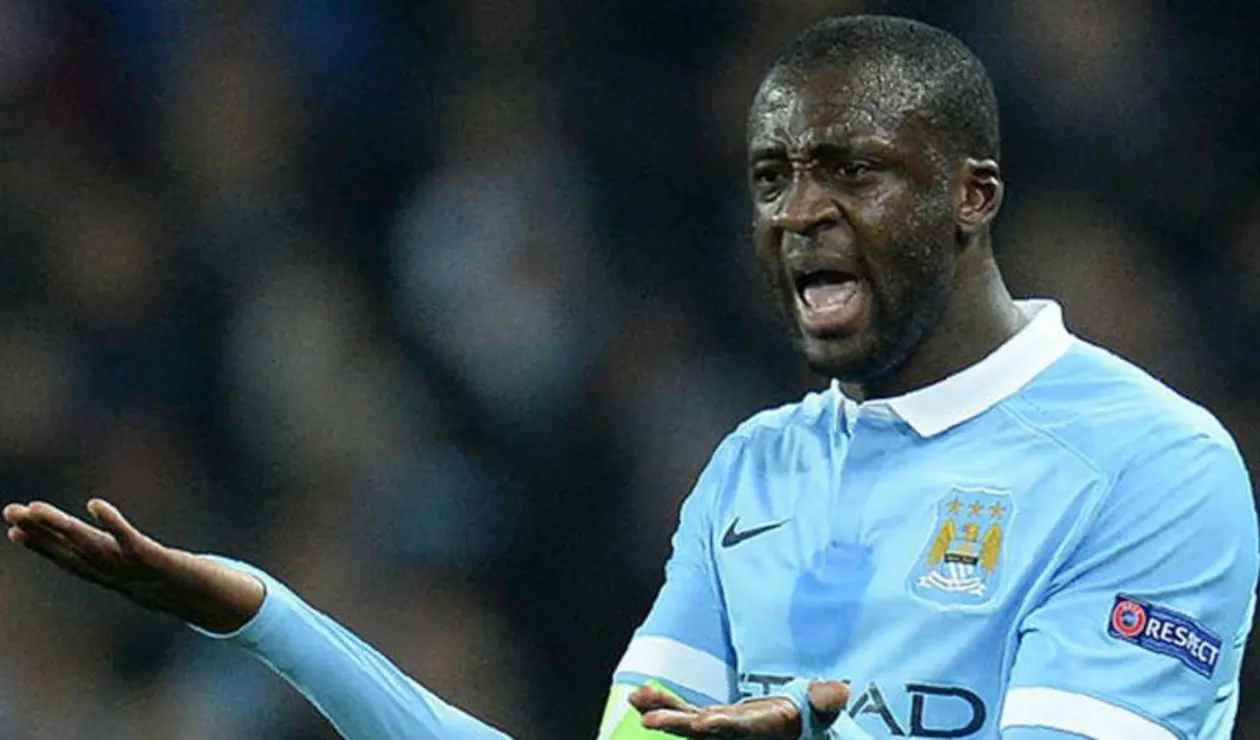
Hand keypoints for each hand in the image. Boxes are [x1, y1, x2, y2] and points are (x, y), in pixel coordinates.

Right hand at [4, 498, 263, 633]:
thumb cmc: (178, 584)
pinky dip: (112, 525)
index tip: (12, 528)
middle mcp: (117, 574)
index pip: (69, 559)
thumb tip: (109, 545)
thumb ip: (125, 559)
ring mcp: (135, 569)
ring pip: (93, 547)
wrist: (215, 603)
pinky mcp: (160, 561)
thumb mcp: (145, 571)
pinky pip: (132, 542)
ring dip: (64, 528)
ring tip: (36, 509)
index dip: (41, 545)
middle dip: (41, 533)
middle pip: (73, 552)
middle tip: (10, 513)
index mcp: (111, 575)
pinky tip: (94, 505)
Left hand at [629, 680, 848, 738]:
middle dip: (676, 725)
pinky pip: (682, 713)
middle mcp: (734, 733)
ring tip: (635, 700)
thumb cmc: (804, 718)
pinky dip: (662, 703)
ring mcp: (718, 729)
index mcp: (760, 729)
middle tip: (650, 721)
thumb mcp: (818, 708)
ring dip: (660, 711)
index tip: (703, 723)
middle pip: (702, 732)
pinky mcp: (708, 722)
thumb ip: (825, 700)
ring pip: (685, 722)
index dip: (722, 726)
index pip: (739, 730)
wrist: (790, 729)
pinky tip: (639, 696)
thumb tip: (839, 691)